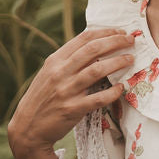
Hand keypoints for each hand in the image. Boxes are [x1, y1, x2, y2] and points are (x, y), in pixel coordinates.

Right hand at [8, 27, 135, 158]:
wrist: (28, 127)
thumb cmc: (43, 98)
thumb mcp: (50, 74)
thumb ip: (68, 61)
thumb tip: (94, 46)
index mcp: (55, 61)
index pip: (84, 38)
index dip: (105, 32)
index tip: (120, 31)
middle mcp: (60, 72)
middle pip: (93, 50)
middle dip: (115, 42)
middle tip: (131, 41)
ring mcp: (66, 90)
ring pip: (97, 70)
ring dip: (118, 62)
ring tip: (131, 59)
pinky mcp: (72, 109)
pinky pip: (98, 98)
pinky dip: (112, 92)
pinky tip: (121, 88)